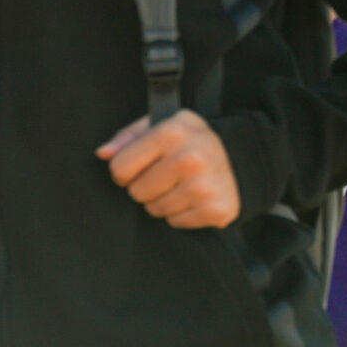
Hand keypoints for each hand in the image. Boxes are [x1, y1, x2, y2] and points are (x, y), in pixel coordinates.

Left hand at [98, 110, 239, 228]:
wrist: (243, 157)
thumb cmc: (192, 141)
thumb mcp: (163, 125)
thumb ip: (129, 136)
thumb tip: (103, 153)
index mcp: (171, 132)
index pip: (120, 167)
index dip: (123, 171)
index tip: (136, 168)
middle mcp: (189, 158)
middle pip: (136, 192)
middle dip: (145, 186)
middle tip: (164, 176)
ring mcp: (203, 186)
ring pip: (154, 209)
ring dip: (162, 201)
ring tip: (180, 185)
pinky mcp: (214, 210)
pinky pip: (175, 222)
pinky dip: (180, 213)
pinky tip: (193, 196)